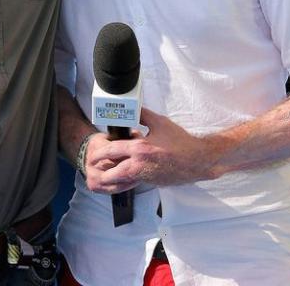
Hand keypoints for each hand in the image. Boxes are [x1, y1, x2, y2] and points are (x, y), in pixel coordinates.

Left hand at [87, 108, 217, 193]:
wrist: (197, 160)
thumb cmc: (180, 141)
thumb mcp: (160, 123)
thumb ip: (142, 115)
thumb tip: (132, 107)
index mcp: (140, 148)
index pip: (113, 150)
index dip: (100, 153)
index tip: (92, 154)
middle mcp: (140, 164)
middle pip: (113, 172)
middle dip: (101, 172)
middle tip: (93, 170)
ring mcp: (145, 175)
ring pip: (122, 180)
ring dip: (112, 178)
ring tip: (103, 175)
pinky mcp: (151, 181)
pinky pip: (133, 181)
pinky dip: (125, 179)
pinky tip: (121, 175)